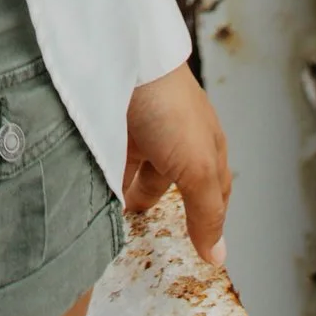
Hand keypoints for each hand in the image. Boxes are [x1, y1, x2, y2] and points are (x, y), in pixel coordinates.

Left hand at [123, 64, 229, 267]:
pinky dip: (107, 181)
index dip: (208, 220)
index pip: (214, 192)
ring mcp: (145, 130)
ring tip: (115, 221)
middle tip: (145, 235)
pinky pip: (111, 161)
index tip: (199, 248)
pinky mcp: (113, 124)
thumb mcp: (197, 167)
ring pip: (139, 172)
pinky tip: (97, 198)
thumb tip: (218, 258)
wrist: (122, 57)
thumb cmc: (169, 106)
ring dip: (130, 194)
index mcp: (208, 146)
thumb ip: (206, 213)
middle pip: (173, 182)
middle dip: (161, 206)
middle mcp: (178, 137)